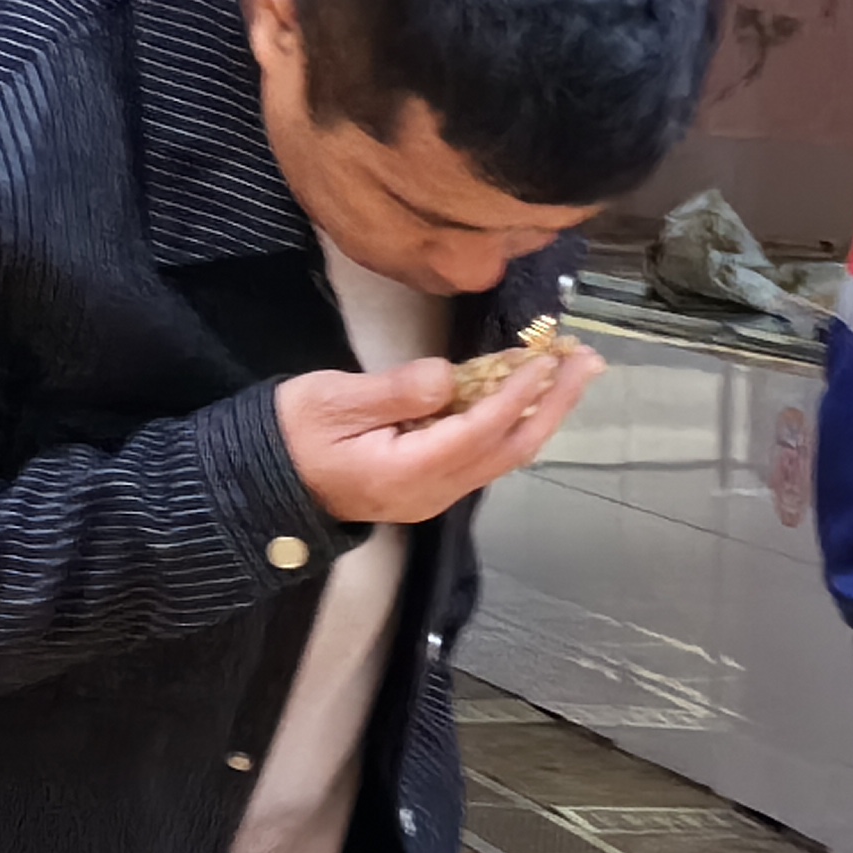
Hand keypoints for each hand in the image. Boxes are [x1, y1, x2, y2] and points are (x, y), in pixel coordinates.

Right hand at [277, 340, 600, 525]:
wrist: (265, 484)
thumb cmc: (291, 437)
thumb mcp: (330, 401)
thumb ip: (394, 392)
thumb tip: (449, 377)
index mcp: (406, 473)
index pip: (477, 432)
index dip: (515, 394)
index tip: (545, 359)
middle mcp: (433, 492)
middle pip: (510, 449)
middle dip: (554, 404)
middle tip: (587, 360)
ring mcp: (437, 493)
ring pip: (505, 453)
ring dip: (544, 411)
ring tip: (574, 368)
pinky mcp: (434, 484)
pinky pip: (488, 454)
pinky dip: (517, 420)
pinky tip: (533, 391)